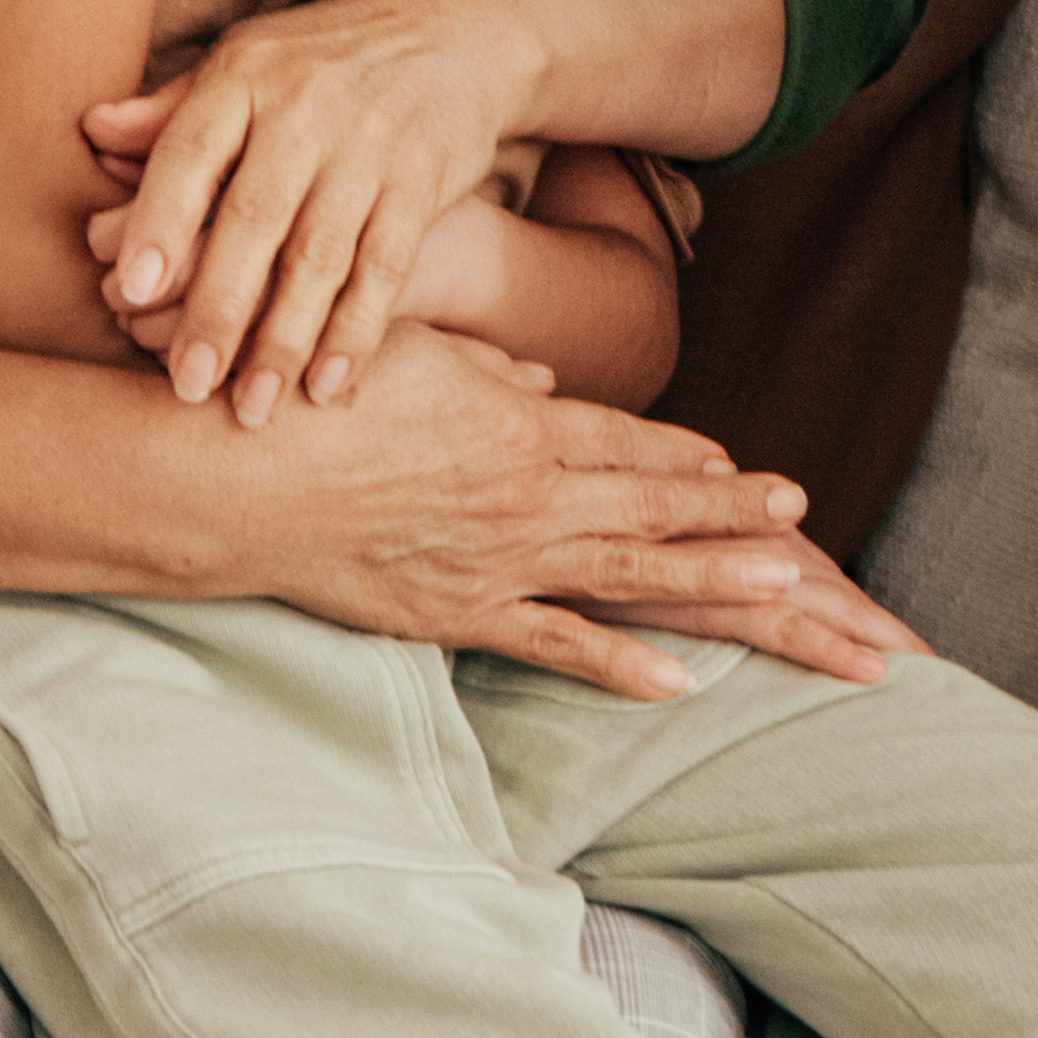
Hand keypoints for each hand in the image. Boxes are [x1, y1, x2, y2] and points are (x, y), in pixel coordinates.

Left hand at [79, 0, 541, 415]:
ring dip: (285, 339)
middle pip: (255, 219)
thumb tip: (91, 133)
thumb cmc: (323, 60)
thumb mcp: (246, 63)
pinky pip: (385, 267)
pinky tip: (327, 385)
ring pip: (321, 256)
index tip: (128, 291)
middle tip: (187, 386)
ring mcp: (370, 146)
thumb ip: (172, 112)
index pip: (190, 153)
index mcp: (244, 76)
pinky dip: (357, 332)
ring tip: (254, 407)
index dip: (158, 220)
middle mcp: (306, 108)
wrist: (458, 34)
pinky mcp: (423, 182)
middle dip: (219, 308)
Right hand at [198, 331, 881, 701]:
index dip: (690, 453)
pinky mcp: (456, 614)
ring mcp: (497, 558)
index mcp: (517, 421)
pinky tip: (678, 683)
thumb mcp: (412, 354)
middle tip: (801, 516)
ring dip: (712, 578)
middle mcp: (526, 490)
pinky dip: (618, 665)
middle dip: (732, 512)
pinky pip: (555, 644)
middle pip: (651, 501)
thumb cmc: (312, 398)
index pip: (627, 437)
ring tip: (785, 588)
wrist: (235, 481)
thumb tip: (542, 381)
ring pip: (628, 572)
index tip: (744, 465)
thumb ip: (488, 368)